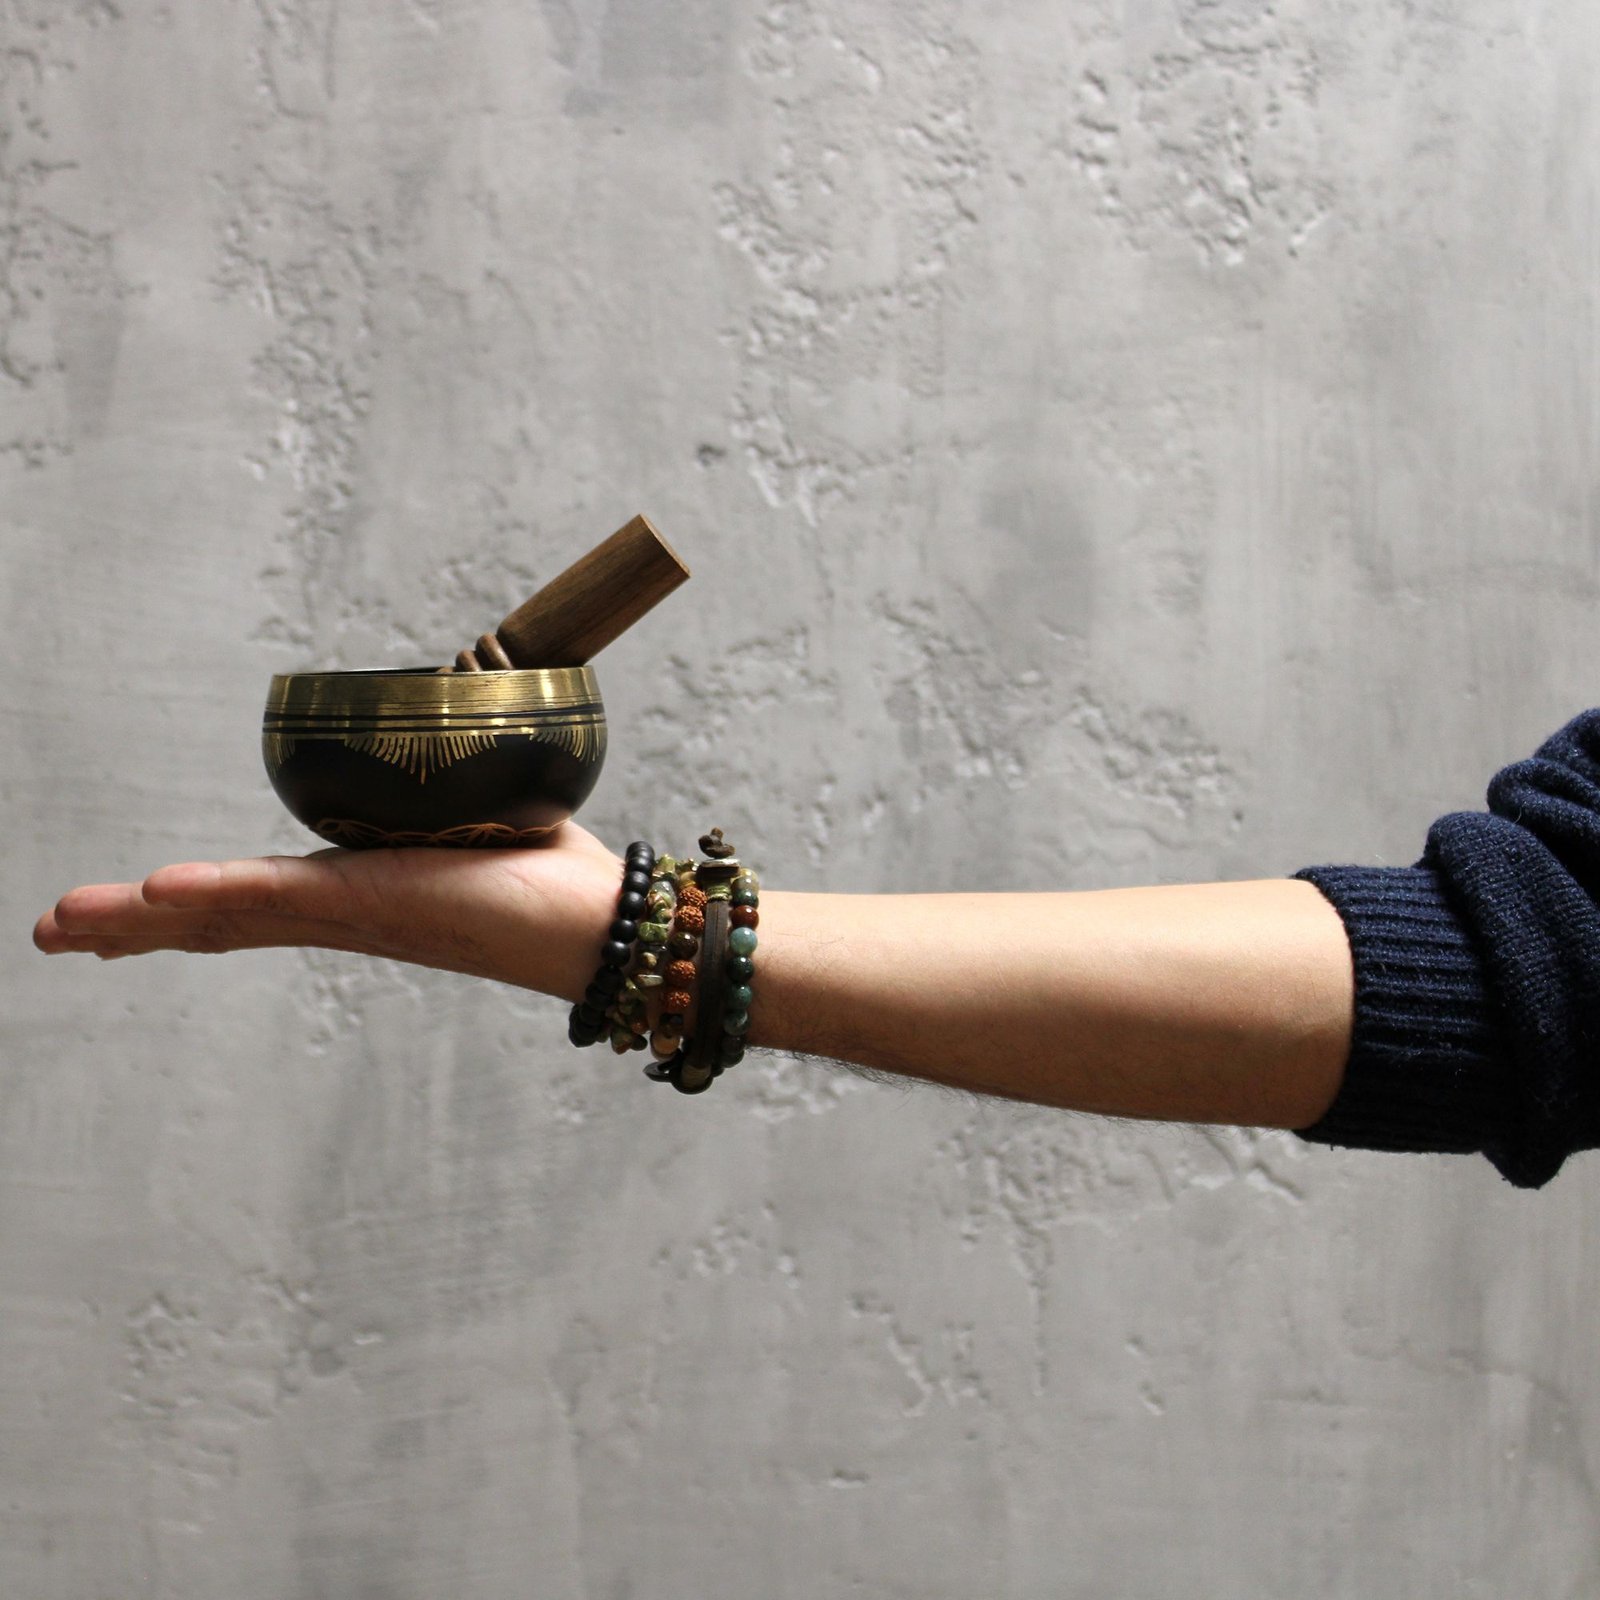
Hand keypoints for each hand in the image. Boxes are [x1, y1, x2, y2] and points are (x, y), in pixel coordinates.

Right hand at [33, 822, 624, 1001]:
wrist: (599, 919)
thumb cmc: (547, 870)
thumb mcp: (475, 809)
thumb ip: (447, 780)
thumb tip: (464, 709)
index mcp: (356, 893)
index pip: (252, 901)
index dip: (185, 902)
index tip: (129, 905)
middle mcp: (343, 912)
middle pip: (216, 917)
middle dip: (133, 926)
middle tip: (55, 931)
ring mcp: (353, 913)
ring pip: (225, 914)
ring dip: (139, 919)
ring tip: (59, 927)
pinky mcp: (377, 902)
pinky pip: (279, 898)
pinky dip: (212, 892)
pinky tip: (151, 894)